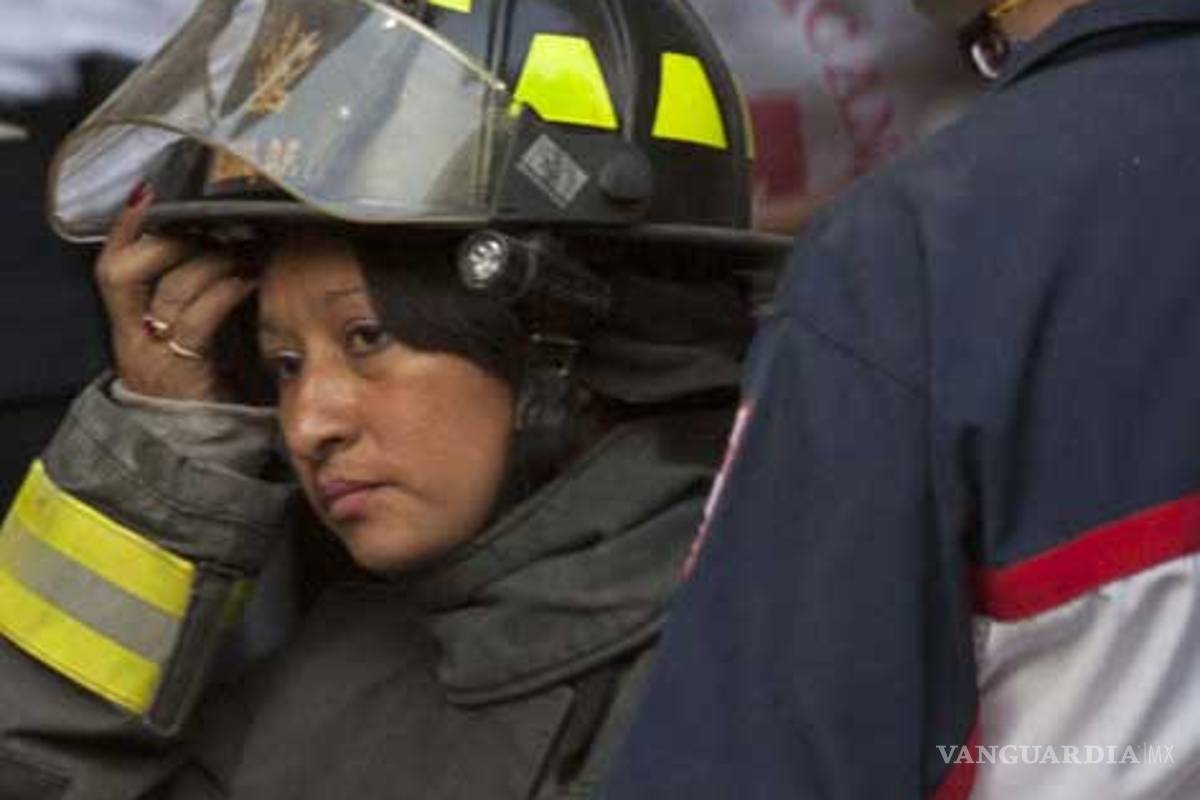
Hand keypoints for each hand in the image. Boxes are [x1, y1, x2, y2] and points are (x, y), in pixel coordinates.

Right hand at [96, 185, 258, 401]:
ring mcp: (154, 356)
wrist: (201, 453)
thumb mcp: (194, 341)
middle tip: (213, 225)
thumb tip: (232, 248)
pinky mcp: (183, 371)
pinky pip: (200, 319)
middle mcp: (133, 339)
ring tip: (244, 248)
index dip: (124, 229)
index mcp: (128, 327)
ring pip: (171, 290)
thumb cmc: (206, 391)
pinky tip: (249, 278)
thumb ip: (198, 301)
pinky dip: (226, 290)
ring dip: (211, 260)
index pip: (112, 267)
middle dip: (171, 239)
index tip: (147, 195)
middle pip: (130, 271)